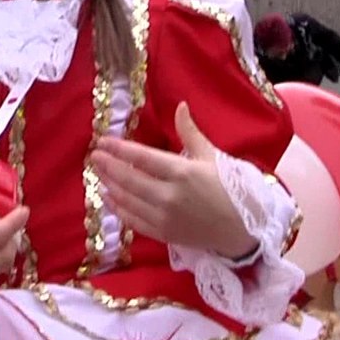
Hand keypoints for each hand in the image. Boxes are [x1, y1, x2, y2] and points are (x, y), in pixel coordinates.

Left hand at [91, 103, 255, 258]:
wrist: (244, 231)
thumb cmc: (231, 189)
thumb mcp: (212, 156)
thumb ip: (190, 132)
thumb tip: (180, 105)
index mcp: (182, 173)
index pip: (142, 158)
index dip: (119, 149)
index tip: (102, 141)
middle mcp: (169, 196)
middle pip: (128, 178)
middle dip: (108, 166)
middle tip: (94, 155)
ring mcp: (165, 218)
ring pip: (127, 199)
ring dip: (110, 184)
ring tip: (99, 172)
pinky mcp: (164, 235)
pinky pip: (133, 221)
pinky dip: (118, 208)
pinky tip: (109, 197)